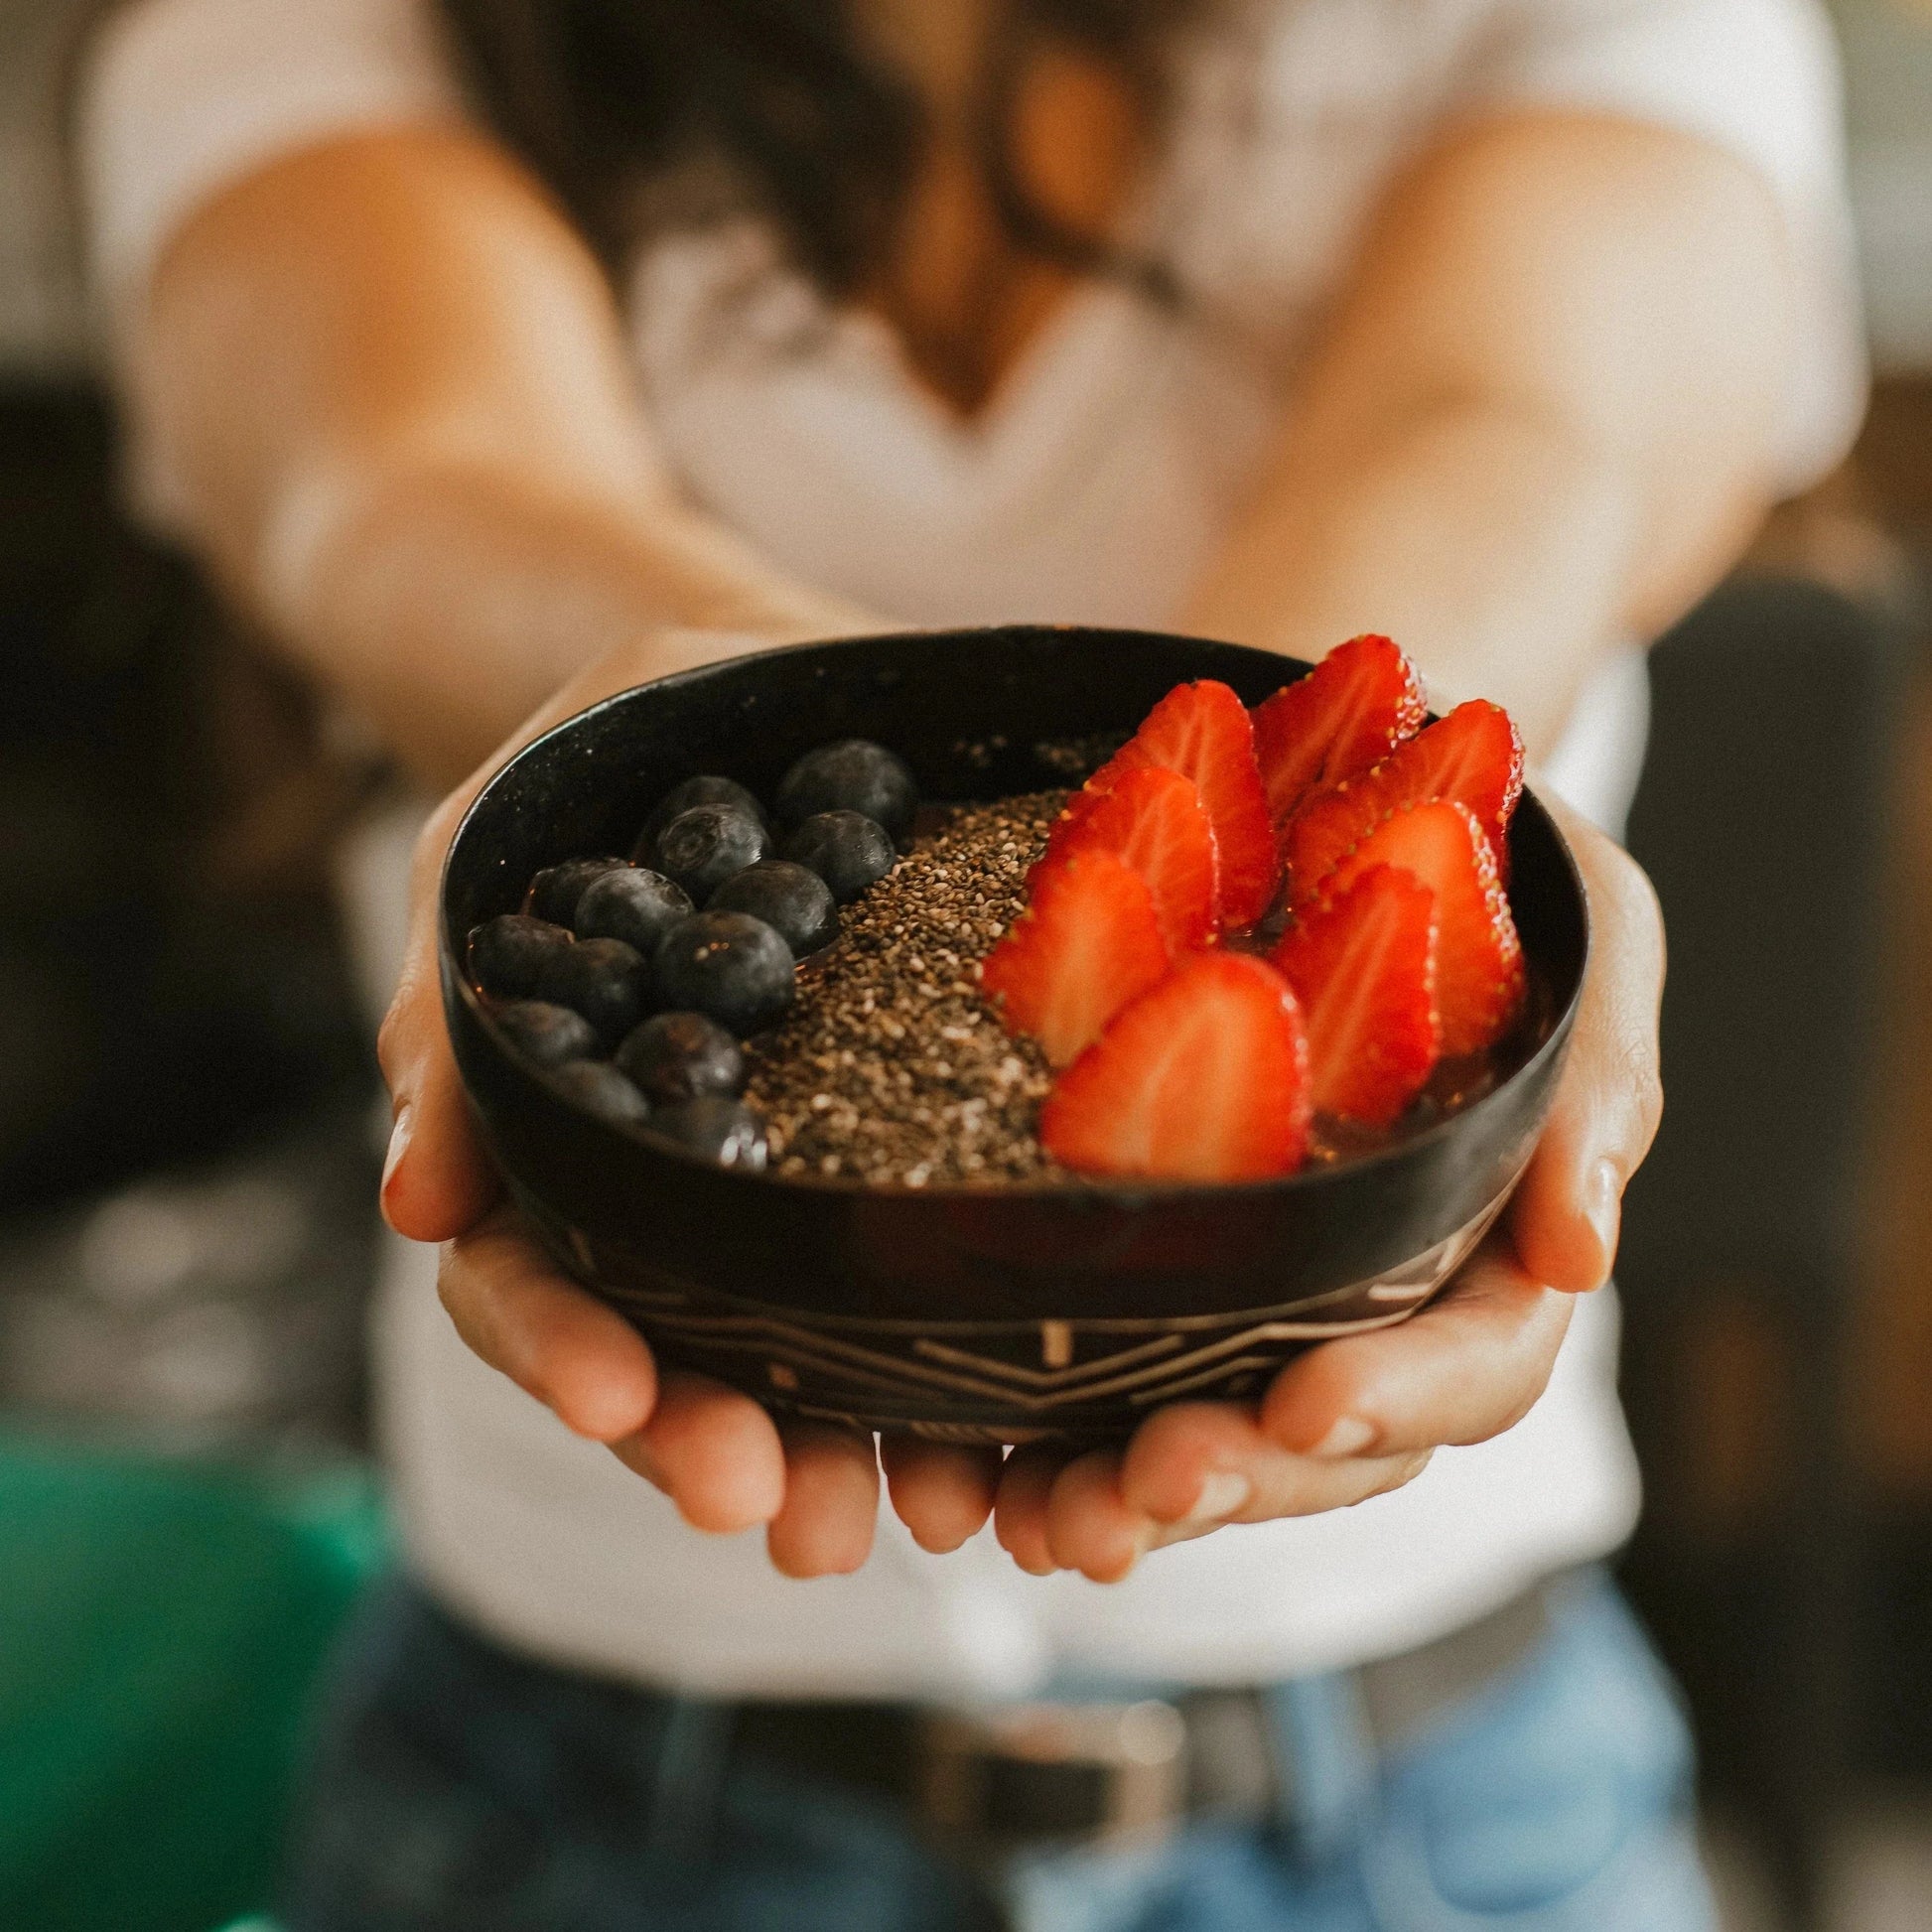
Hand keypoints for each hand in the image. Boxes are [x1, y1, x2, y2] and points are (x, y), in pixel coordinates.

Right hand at [379, 624, 888, 1576]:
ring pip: (805, 1350)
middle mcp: (680, 1183)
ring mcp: (806, 1176)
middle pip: (672, 1353)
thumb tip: (414, 1211)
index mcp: (566, 1133)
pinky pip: (935, 1277)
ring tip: (903, 1519)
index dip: (560, 1348)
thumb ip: (452, 1009)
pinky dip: (960, 1371)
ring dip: (842, 1450)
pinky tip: (1014, 1437)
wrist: (783, 668)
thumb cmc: (619, 746)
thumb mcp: (506, 842)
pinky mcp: (924, 1149)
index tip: (617, 1398)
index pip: (532, 1274)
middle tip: (779, 1514)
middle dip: (711, 1440)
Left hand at [881, 800, 1664, 1578]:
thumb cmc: (1495, 868)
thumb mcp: (1589, 937)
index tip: (1307, 1401)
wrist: (1358, 795)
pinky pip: (1113, 1366)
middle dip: (1239, 1479)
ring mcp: (1271, 1286)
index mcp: (1498, 1236)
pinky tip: (980, 1472)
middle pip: (1330, 1438)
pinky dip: (1050, 1432)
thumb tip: (1583, 1252)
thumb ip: (1595, 1083)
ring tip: (1043, 1524)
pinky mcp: (1165, 1253)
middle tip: (1134, 1497)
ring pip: (1216, 1432)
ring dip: (1129, 1496)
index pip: (1476, 1360)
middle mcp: (1382, 1290)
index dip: (1400, 1396)